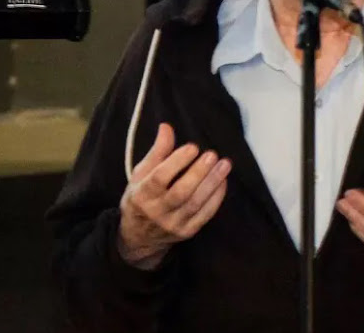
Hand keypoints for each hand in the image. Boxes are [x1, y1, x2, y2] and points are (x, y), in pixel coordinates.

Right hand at [117, 122, 231, 269]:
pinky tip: (223, 181)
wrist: (138, 237)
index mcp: (142, 195)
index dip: (176, 162)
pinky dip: (216, 198)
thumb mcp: (141, 174)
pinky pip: (205, 215)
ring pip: (195, 204)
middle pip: (180, 193)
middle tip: (212, 154)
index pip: (159, 178)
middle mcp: (157, 212)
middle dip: (198, 173)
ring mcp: (173, 224)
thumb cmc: (141, 198)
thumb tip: (166, 127)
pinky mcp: (187, 232)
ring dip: (212, 183)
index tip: (192, 147)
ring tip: (224, 164)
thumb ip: (157, 151)